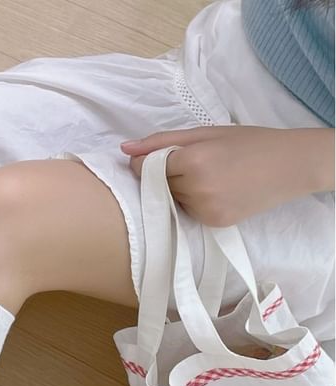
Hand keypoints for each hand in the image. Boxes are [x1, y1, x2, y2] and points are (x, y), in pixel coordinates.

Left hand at [121, 126, 334, 226]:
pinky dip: (193, 204)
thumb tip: (124, 149)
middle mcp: (195, 187)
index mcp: (191, 160)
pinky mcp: (213, 223)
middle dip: (166, 176)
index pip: (145, 168)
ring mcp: (204, 209)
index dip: (149, 162)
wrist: (290, 165)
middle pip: (157, 185)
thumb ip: (160, 141)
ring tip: (209, 177)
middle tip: (196, 164)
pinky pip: (188, 214)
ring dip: (179, 191)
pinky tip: (215, 192)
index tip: (163, 157)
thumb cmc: (248, 143)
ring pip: (171, 202)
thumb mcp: (205, 133)